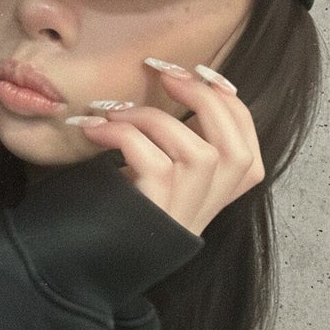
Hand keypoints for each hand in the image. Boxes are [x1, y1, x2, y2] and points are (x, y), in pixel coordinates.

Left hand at [66, 62, 264, 235]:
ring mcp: (184, 215)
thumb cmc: (114, 202)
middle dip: (206, 100)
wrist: (82, 257)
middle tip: (165, 72)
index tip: (200, 73)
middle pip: (235, 149)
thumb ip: (177, 140)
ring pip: (199, 154)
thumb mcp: (155, 169)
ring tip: (114, 110)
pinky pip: (155, 163)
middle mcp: (206, 208)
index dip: (229, 103)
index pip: (246, 145)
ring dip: (154, 118)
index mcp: (214, 196)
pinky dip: (124, 135)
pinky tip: (95, 129)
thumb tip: (180, 83)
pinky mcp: (157, 217)